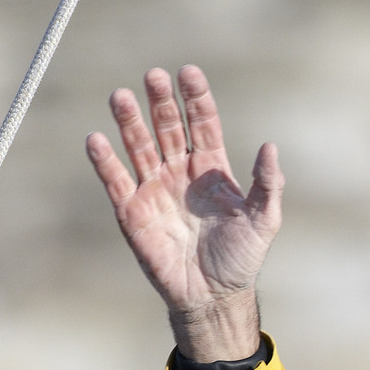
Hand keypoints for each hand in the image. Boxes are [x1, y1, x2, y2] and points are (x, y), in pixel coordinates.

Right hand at [86, 65, 281, 361]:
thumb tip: (271, 147)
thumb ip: (268, 185)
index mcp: (212, 169)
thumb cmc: (241, 259)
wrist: (214, 296)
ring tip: (122, 96)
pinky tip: (97, 139)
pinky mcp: (132, 211)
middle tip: (154, 76)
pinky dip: (105, 161)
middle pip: (168, 128)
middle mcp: (180, 172)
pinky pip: (115, 180)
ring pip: (138, 146)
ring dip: (129, 122)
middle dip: (161, 102)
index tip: (189, 73)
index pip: (202, 124)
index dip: (196, 99)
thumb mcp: (264, 221)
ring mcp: (154, 189)